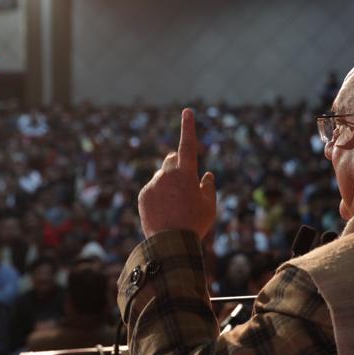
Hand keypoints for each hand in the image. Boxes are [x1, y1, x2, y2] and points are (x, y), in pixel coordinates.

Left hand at [138, 108, 215, 238]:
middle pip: (171, 158)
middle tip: (184, 180)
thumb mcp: (209, 206)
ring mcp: (154, 184)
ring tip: (175, 205)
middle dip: (178, 164)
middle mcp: (167, 174)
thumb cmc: (195, 224)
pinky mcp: (144, 195)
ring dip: (168, 183)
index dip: (188, 127)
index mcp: (186, 173)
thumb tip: (207, 175)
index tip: (187, 111)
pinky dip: (159, 195)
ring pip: (162, 176)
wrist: (170, 243)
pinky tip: (165, 211)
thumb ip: (208, 187)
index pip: (188, 145)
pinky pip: (153, 189)